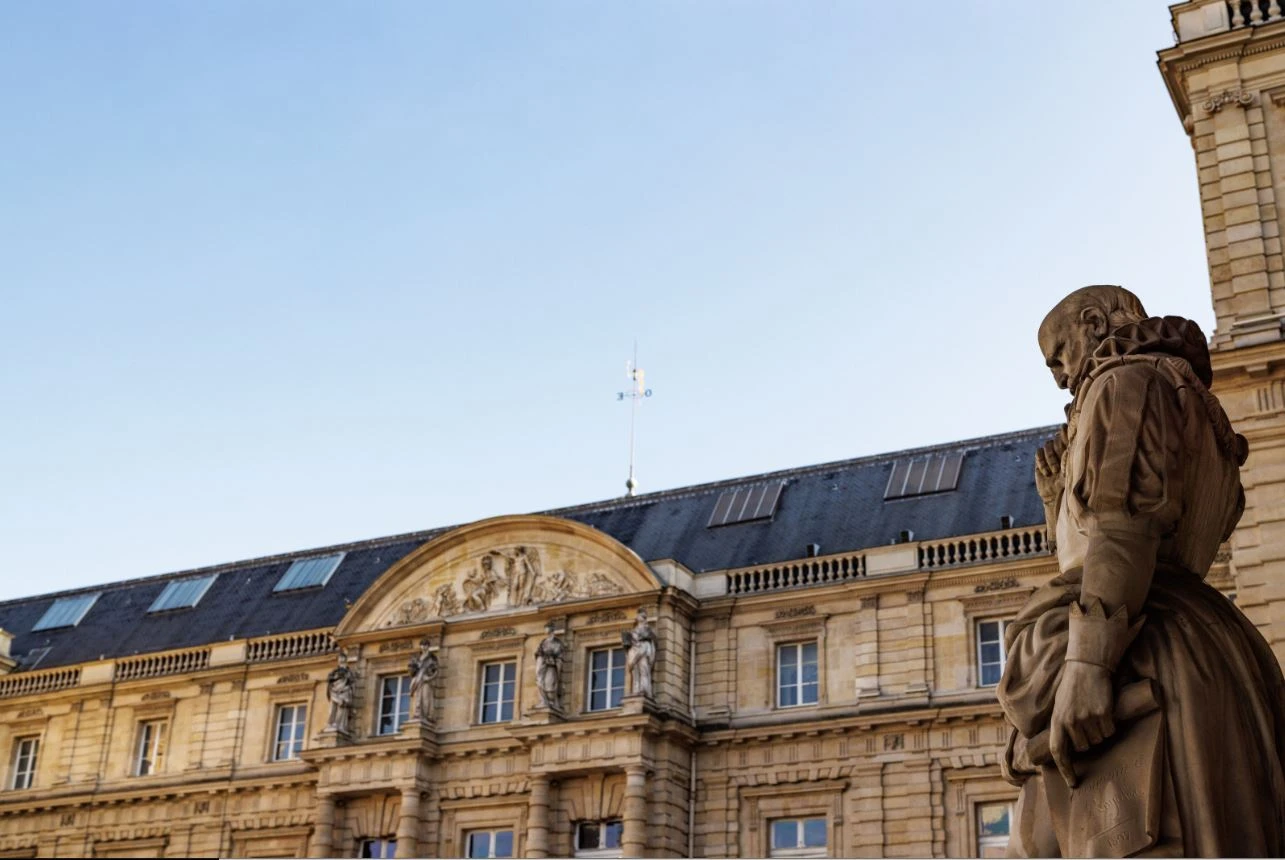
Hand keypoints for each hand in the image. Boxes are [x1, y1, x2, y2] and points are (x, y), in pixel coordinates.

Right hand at [1035, 426, 1066, 505]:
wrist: (1055, 495)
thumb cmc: (1068, 484)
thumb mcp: (1071, 471)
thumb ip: (1069, 458)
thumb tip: (1068, 445)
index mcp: (1071, 450)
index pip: (1068, 434)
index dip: (1066, 431)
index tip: (1065, 429)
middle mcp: (1060, 449)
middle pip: (1057, 438)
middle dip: (1058, 450)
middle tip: (1061, 466)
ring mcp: (1049, 454)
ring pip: (1048, 444)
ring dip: (1051, 458)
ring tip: (1054, 472)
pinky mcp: (1040, 459)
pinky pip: (1039, 452)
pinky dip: (1042, 461)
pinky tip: (1046, 473)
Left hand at [1049, 660, 1114, 787]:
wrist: (1087, 666)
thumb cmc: (1073, 687)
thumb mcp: (1060, 706)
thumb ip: (1061, 725)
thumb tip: (1064, 750)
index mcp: (1057, 720)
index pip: (1058, 751)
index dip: (1065, 769)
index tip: (1073, 783)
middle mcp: (1071, 722)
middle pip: (1084, 747)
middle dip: (1087, 740)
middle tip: (1086, 721)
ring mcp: (1087, 718)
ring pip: (1099, 740)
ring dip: (1099, 731)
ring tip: (1093, 712)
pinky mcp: (1104, 714)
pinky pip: (1110, 730)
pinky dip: (1110, 725)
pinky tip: (1105, 710)